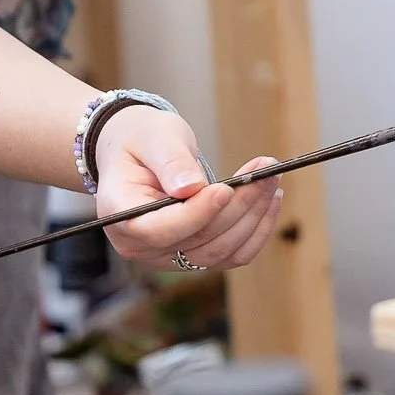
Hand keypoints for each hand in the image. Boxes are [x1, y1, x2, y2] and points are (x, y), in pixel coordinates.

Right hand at [91, 106, 282, 270]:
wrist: (138, 151)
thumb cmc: (141, 140)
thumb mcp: (153, 138)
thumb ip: (170, 161)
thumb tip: (191, 188)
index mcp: (122, 216)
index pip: (160, 229)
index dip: (197, 213)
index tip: (226, 189)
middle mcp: (142, 246)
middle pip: (199, 239)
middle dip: (239, 206)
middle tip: (267, 171)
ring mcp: (168, 256)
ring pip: (221, 250)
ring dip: (254, 216)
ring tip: (272, 179)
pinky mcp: (193, 255)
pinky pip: (231, 255)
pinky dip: (255, 231)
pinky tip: (269, 201)